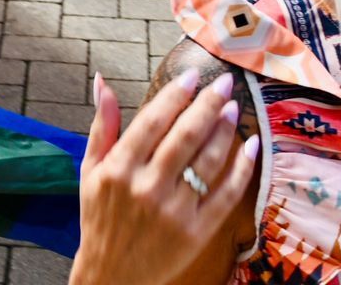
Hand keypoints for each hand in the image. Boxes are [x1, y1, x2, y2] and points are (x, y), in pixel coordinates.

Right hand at [70, 70, 258, 284]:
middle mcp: (147, 187)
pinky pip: (225, 194)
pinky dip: (241, 169)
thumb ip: (102, 125)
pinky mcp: (197, 231)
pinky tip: (250, 147)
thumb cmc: (99, 217)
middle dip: (207, 105)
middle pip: (184, 136)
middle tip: (223, 82)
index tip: (191, 76)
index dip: (174, 95)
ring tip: (234, 108)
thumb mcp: (90, 170)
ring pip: (206, 162)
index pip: (151, 122)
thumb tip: (102, 81)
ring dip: (224, 131)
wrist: (111, 274)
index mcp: (118, 169)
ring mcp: (174, 210)